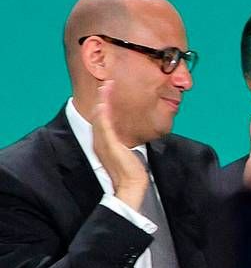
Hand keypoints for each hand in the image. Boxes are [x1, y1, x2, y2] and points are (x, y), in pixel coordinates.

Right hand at [91, 82, 148, 209]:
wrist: (130, 184)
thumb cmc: (130, 169)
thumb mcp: (127, 150)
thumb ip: (126, 139)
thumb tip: (134, 127)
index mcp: (104, 141)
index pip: (102, 118)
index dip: (105, 103)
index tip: (108, 89)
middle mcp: (100, 141)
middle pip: (98, 114)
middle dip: (102, 98)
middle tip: (105, 82)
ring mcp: (103, 143)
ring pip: (100, 118)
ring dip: (102, 101)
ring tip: (105, 87)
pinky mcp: (108, 147)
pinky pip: (103, 128)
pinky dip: (102, 116)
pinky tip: (103, 105)